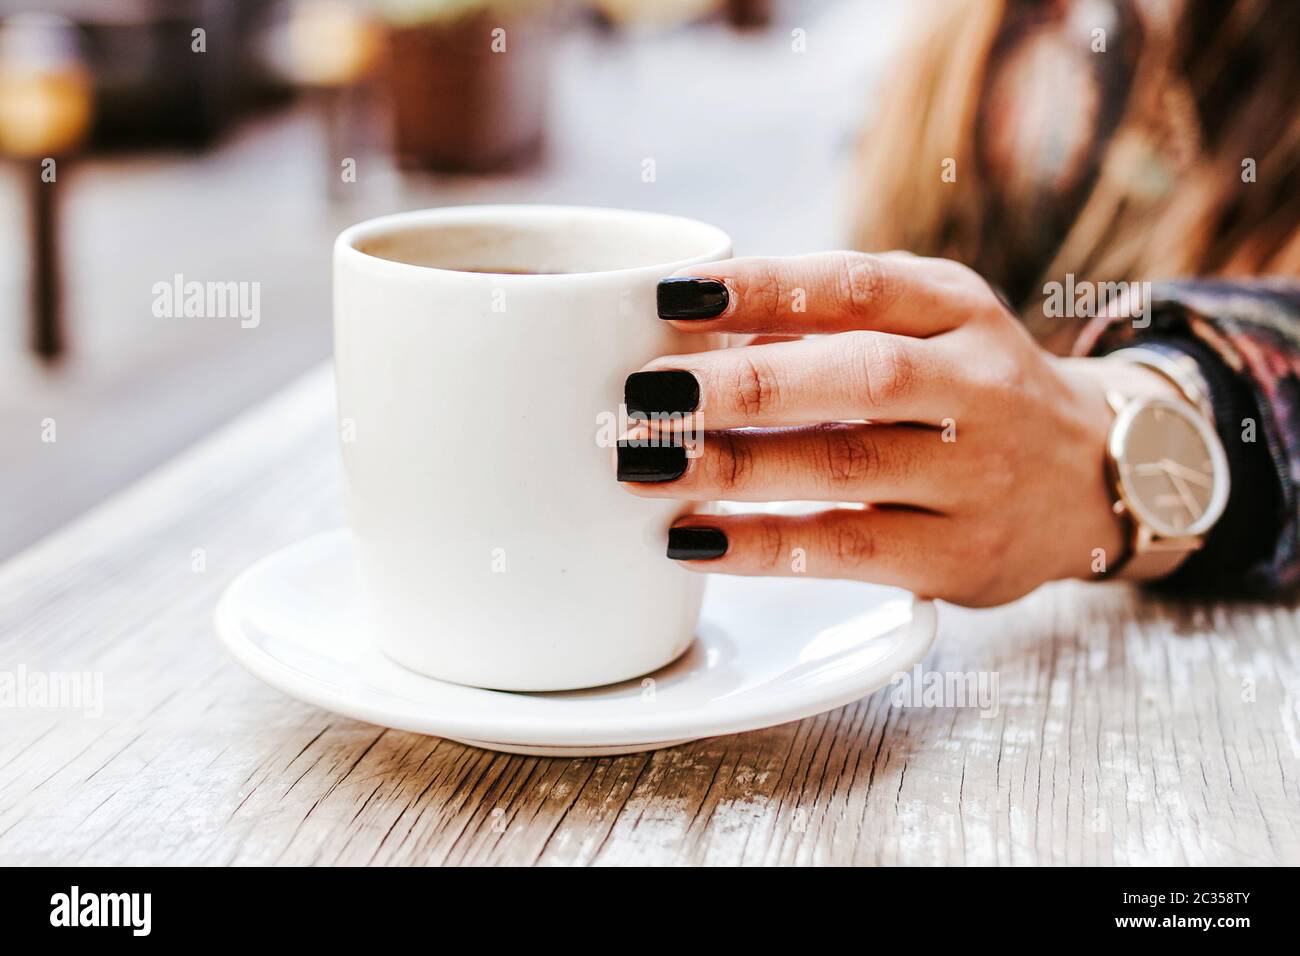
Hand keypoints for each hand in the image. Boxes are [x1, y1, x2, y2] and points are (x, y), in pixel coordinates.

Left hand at [616, 251, 1183, 605]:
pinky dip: (765, 547)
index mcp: (958, 308)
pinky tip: (694, 540)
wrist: (1094, 477)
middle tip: (646, 395)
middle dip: (745, 386)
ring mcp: (978, 475)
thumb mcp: (931, 325)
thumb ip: (834, 319)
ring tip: (644, 466)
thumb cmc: (969, 391)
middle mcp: (978, 385)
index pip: (858, 285)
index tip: (670, 294)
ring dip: (735, 468)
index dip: (762, 288)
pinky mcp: (963, 556)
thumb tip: (691, 329)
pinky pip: (851, 551)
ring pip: (848, 466)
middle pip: (859, 375)